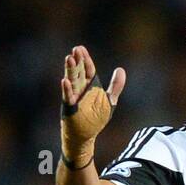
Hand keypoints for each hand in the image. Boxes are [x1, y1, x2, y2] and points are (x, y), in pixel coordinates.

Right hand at [60, 46, 125, 167]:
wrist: (86, 136)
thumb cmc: (95, 118)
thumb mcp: (109, 101)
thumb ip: (115, 86)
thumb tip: (121, 69)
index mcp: (89, 86)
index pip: (87, 69)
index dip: (85, 59)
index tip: (81, 48)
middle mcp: (80, 90)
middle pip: (78, 72)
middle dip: (77, 61)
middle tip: (75, 49)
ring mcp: (73, 98)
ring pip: (72, 81)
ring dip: (70, 70)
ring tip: (69, 58)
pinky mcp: (69, 108)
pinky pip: (67, 97)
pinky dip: (66, 89)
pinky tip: (64, 81)